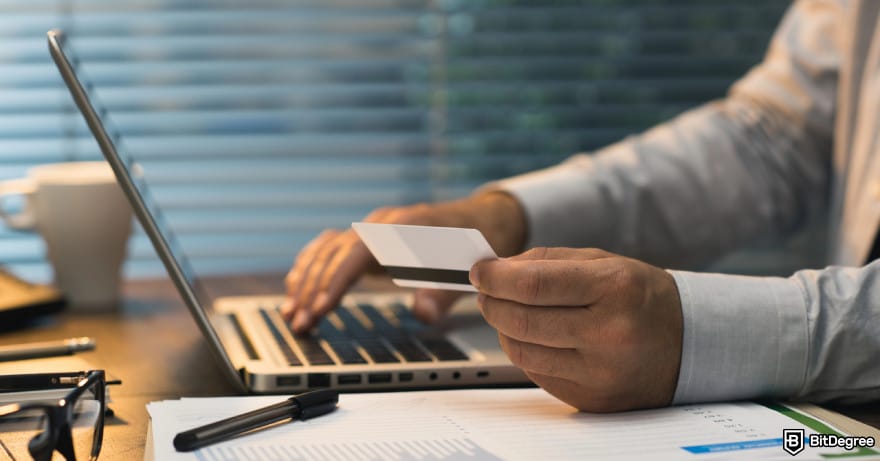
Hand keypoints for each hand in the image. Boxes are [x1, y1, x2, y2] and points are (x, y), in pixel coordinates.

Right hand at [283, 192, 526, 332]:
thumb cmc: (477, 244)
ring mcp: (373, 229)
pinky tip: (296, 290)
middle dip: (312, 289)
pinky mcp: (369, 240)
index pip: (357, 251)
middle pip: (334, 252)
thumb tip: (422, 314)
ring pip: (326, 250)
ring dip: (304, 281)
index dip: (336, 280)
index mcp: (404, 227)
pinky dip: (310, 269)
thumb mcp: (469, 270)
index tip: (321, 307)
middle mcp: (382, 223)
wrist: (484, 219)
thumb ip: (443, 293)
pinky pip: (330, 250)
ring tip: (291, 314)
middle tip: (300, 323)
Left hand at [471, 247, 682, 411]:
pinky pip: (536, 374)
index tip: (479, 271)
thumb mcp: (604, 262)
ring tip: (509, 312)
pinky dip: (526, 351)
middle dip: (491, 302)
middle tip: (486, 291)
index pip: (534, 284)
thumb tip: (497, 269)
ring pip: (521, 351)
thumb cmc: (642, 297)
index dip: (496, 277)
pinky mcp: (590, 399)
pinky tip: (535, 336)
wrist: (688, 344)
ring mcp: (600, 373)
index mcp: (615, 289)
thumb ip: (547, 261)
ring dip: (503, 328)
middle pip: (521, 319)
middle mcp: (609, 334)